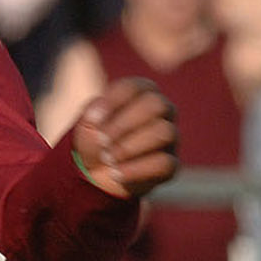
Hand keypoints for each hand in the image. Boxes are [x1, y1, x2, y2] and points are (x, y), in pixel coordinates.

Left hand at [75, 78, 176, 198]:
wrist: (97, 172)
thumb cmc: (96, 138)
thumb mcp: (89, 121)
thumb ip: (94, 110)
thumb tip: (99, 114)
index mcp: (144, 92)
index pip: (135, 87)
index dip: (113, 102)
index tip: (92, 119)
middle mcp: (163, 110)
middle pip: (156, 105)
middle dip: (123, 124)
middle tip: (102, 140)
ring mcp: (170, 137)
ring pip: (164, 132)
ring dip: (130, 146)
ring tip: (108, 157)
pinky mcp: (171, 164)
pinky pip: (164, 163)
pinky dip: (136, 169)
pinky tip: (116, 173)